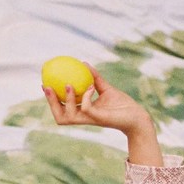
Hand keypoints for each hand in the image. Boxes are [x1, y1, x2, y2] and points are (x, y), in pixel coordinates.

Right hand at [42, 63, 161, 165]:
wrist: (137, 116)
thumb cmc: (122, 105)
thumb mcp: (106, 89)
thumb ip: (95, 78)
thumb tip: (84, 63)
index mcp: (83, 112)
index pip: (63, 109)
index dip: (52, 100)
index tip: (46, 85)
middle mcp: (84, 118)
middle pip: (60, 116)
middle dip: (51, 103)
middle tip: (48, 87)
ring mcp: (91, 119)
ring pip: (69, 116)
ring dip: (66, 100)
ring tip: (67, 85)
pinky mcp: (99, 119)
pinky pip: (86, 108)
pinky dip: (86, 96)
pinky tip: (91, 87)